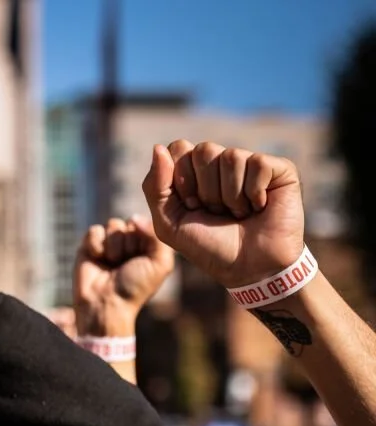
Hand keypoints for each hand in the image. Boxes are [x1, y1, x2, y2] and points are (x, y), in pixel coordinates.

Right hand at [74, 215, 174, 334]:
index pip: (147, 224)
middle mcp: (129, 241)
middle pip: (129, 222)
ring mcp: (109, 242)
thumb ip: (156, 236)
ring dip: (114, 246)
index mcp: (148, 244)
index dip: (144, 239)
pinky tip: (98, 260)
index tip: (141, 259)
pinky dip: (96, 245)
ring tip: (111, 264)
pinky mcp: (89, 245)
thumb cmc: (135, 287)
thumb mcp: (160, 264)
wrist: (106, 303)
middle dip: (128, 244)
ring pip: (112, 225)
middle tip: (125, 264)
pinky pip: (94, 230)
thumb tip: (134, 217)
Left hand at [142, 141, 303, 287]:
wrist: (249, 268)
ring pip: (230, 156)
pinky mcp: (279, 169)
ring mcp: (250, 164)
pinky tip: (259, 207)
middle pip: (203, 150)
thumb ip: (155, 187)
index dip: (182, 181)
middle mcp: (221, 163)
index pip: (178, 148)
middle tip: (217, 212)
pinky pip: (257, 163)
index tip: (191, 207)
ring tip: (239, 213)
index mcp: (195, 171)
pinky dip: (253, 192)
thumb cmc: (208, 246)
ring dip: (230, 196)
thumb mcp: (168, 223)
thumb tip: (157, 147)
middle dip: (206, 190)